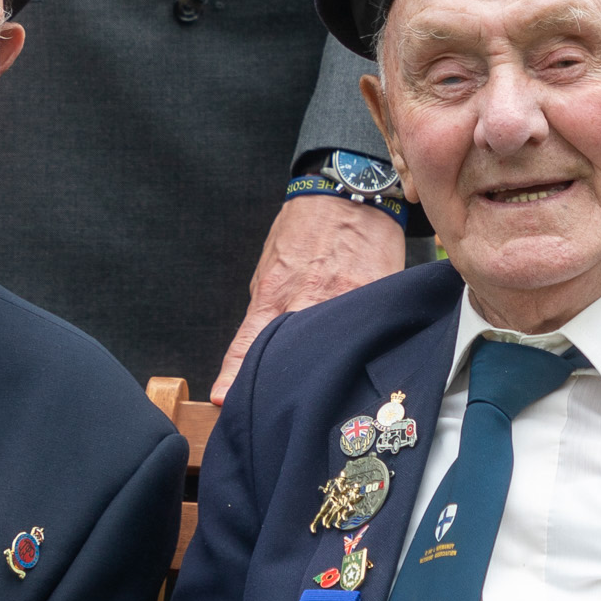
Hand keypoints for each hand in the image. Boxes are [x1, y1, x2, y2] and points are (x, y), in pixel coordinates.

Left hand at [213, 194, 404, 395]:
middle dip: (287, 380)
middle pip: (293, 354)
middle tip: (283, 405)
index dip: (236, 374)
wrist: (348, 195)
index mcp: (275, 293)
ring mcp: (345, 299)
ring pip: (332, 347)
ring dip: (326, 367)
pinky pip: (367, 329)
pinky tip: (361, 358)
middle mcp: (307, 299)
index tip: (224, 400)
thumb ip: (266, 309)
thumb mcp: (273, 266)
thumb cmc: (306, 230)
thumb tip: (255, 347)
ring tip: (325, 388)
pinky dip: (362, 345)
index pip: (250, 342)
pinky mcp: (377, 295)